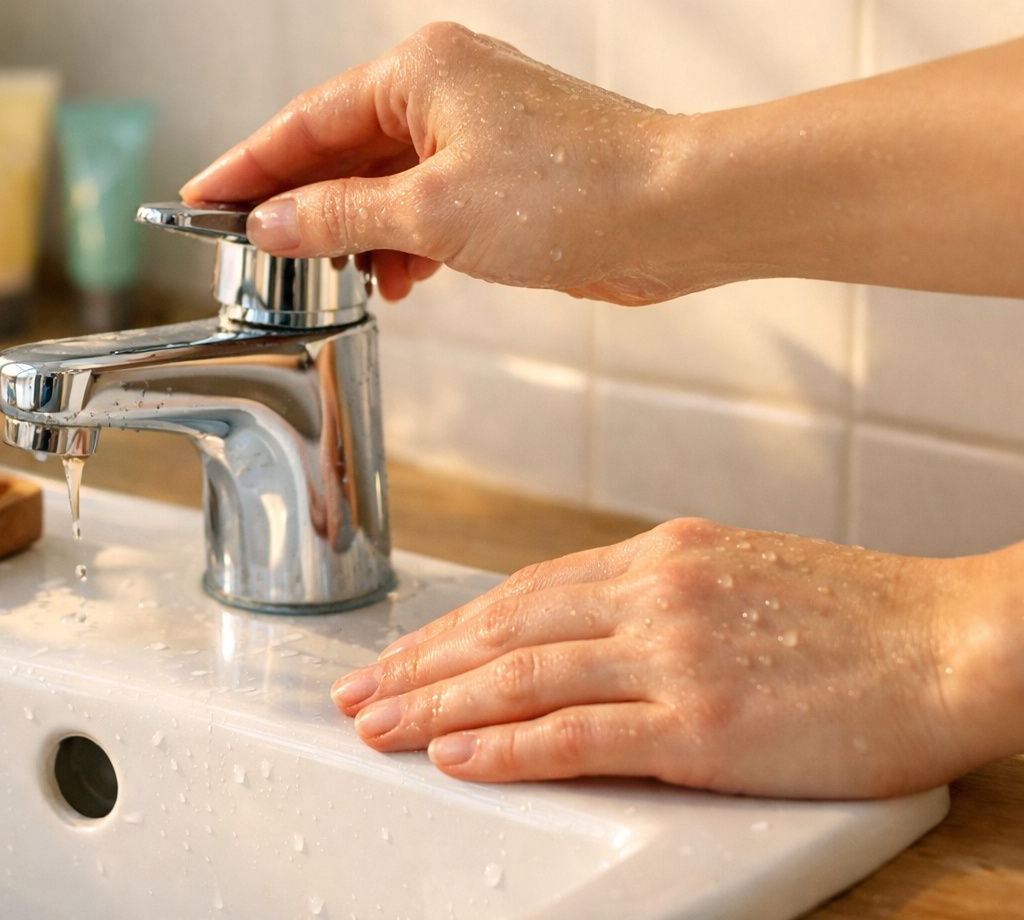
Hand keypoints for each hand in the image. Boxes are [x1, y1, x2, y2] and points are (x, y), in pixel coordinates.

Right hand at [181, 21, 707, 304]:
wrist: (677, 213)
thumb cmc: (573, 191)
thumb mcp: (431, 213)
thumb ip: (339, 216)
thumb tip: (272, 223)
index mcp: (421, 70)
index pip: (305, 120)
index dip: (248, 166)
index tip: (201, 200)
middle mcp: (445, 88)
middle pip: (340, 148)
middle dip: (301, 205)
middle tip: (249, 249)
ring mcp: (476, 129)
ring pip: (383, 181)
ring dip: (355, 233)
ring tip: (334, 277)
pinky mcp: (502, 172)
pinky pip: (424, 203)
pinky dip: (402, 242)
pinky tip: (396, 280)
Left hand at [329, 517, 1023, 797]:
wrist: (957, 640)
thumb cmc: (861, 615)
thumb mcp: (741, 573)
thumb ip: (657, 595)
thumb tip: (582, 624)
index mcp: (660, 555)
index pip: (524, 593)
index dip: (451, 627)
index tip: (401, 653)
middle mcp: (652, 595)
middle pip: (502, 631)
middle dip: (417, 665)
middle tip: (355, 695)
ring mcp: (673, 657)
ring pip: (520, 679)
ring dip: (435, 706)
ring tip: (376, 729)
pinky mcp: (702, 724)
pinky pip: (577, 737)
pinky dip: (505, 747)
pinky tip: (454, 757)